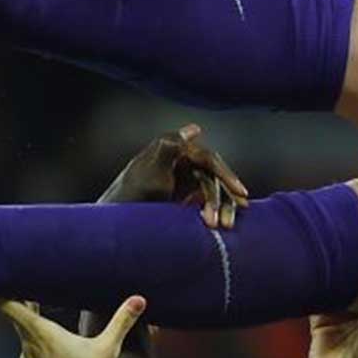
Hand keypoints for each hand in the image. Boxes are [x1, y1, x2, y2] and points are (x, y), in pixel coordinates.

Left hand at [0, 296, 146, 357]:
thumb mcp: (107, 346)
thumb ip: (122, 321)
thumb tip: (139, 299)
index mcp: (42, 333)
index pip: (11, 308)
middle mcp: (29, 344)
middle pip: (18, 316)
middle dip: (19, 302)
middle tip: (20, 286)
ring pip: (24, 333)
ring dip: (29, 323)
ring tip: (39, 311)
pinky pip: (29, 348)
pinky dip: (35, 341)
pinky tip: (48, 342)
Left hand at [100, 124, 249, 229]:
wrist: (116, 225)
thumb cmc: (131, 198)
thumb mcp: (150, 175)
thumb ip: (170, 149)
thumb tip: (194, 129)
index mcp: (174, 149)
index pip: (209, 159)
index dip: (226, 174)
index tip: (240, 192)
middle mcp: (182, 160)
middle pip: (215, 176)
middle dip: (224, 199)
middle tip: (229, 222)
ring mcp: (185, 177)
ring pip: (214, 190)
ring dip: (222, 208)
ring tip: (223, 227)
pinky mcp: (186, 194)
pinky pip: (209, 201)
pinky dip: (218, 211)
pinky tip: (224, 225)